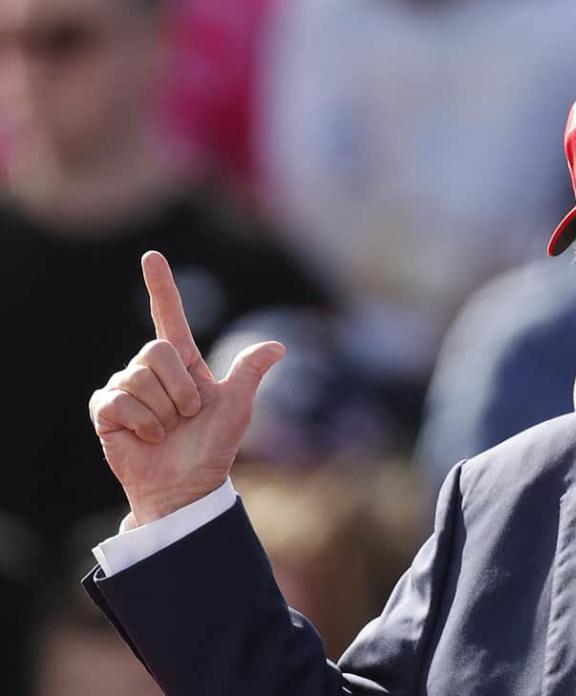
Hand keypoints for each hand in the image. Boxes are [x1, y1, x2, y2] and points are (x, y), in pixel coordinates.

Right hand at [89, 251, 284, 524]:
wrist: (187, 486)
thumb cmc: (212, 448)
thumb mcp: (236, 409)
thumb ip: (248, 373)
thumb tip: (278, 346)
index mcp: (184, 363)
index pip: (169, 316)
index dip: (161, 286)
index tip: (152, 255)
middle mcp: (152, 370)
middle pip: (157, 352)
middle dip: (179, 389)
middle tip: (186, 416)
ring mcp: (126, 388)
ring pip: (138, 378)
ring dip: (161, 411)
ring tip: (166, 431)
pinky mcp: (105, 409)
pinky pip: (118, 401)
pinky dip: (141, 423)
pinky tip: (146, 437)